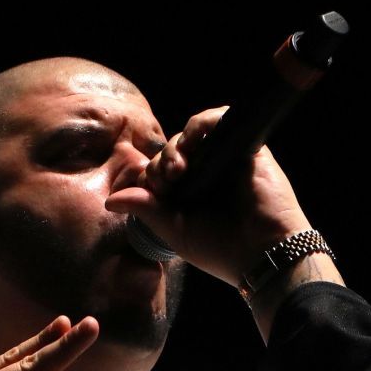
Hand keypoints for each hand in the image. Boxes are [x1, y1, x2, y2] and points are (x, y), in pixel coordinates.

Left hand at [104, 105, 313, 287]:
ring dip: (177, 144)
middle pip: (174, 148)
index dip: (150, 174)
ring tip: (178, 167)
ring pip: (194, 132)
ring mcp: (226, 158)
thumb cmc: (219, 248)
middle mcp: (208, 173)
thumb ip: (144, 208)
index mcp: (191, 192)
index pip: (160, 168)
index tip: (155, 190)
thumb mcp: (172, 229)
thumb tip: (110, 201)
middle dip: (162, 161)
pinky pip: (221, 119)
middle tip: (167, 181)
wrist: (261, 252)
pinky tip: (193, 140)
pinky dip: (203, 122)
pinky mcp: (246, 147)